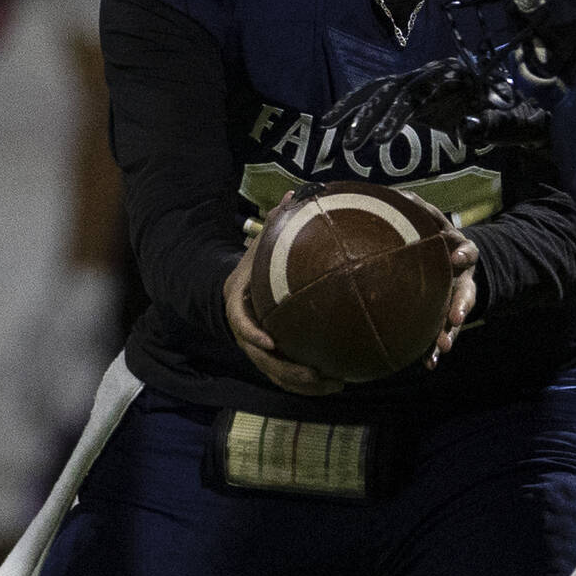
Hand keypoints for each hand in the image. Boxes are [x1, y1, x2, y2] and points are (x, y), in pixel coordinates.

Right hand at [223, 191, 343, 395]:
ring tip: (336, 384)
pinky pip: (288, 376)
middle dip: (288, 372)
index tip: (270, 342)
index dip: (253, 334)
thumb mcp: (260, 243)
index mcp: (238, 304)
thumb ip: (276, 222)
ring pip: (277, 375)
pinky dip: (309, 384)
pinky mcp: (273, 357)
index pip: (240, 324)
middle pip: (262, 360)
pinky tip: (340, 380)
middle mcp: (246, 332)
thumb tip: (296, 191)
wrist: (236, 287)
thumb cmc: (253, 265)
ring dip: (303, 385)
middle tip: (316, 373)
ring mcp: (257, 349)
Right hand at [322, 57, 550, 150]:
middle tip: (351, 144)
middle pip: (393, 89)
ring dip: (353, 108)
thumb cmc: (512, 117)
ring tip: (328, 130)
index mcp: (455, 77)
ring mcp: (420, 80)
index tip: (380, 139)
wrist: (515, 108)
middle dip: (368, 115)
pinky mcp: (412, 92)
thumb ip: (492, 124)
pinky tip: (334, 122)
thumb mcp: (510, 123)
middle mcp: (432, 73)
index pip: (418, 94)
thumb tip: (468, 129)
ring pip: (379, 88)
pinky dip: (357, 106)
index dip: (396, 115)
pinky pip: (380, 95)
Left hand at [424, 224, 479, 369]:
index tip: (459, 257)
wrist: (457, 261)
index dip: (464, 253)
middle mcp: (464, 278)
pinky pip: (444, 335)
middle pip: (467, 292)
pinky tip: (430, 363)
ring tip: (444, 346)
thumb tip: (401, 194)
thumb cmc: (438, 241)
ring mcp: (458, 299)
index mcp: (462, 252)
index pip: (468, 251)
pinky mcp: (448, 317)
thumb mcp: (437, 224)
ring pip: (457, 318)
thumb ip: (423, 211)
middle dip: (462, 305)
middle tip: (457, 317)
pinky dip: (437, 349)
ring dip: (451, 332)